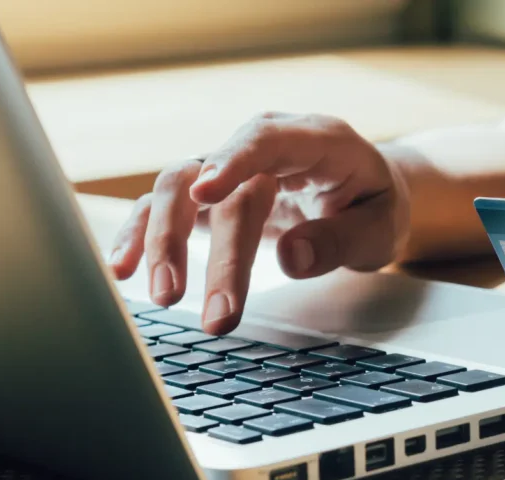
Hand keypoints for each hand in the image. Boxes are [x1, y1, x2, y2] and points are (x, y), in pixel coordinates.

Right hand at [107, 113, 409, 333]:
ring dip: (163, 241)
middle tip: (216, 315)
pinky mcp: (210, 194)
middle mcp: (263, 145)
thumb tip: (290, 258)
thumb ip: (342, 240)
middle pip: (217, 181)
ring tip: (164, 297)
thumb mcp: (381, 227)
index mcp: (316, 140)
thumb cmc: (374, 207)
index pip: (266, 139)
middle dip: (211, 248)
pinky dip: (141, 235)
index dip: (234, 160)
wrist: (366, 198)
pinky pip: (165, 207)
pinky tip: (123, 269)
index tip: (207, 193)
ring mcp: (231, 167)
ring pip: (178, 189)